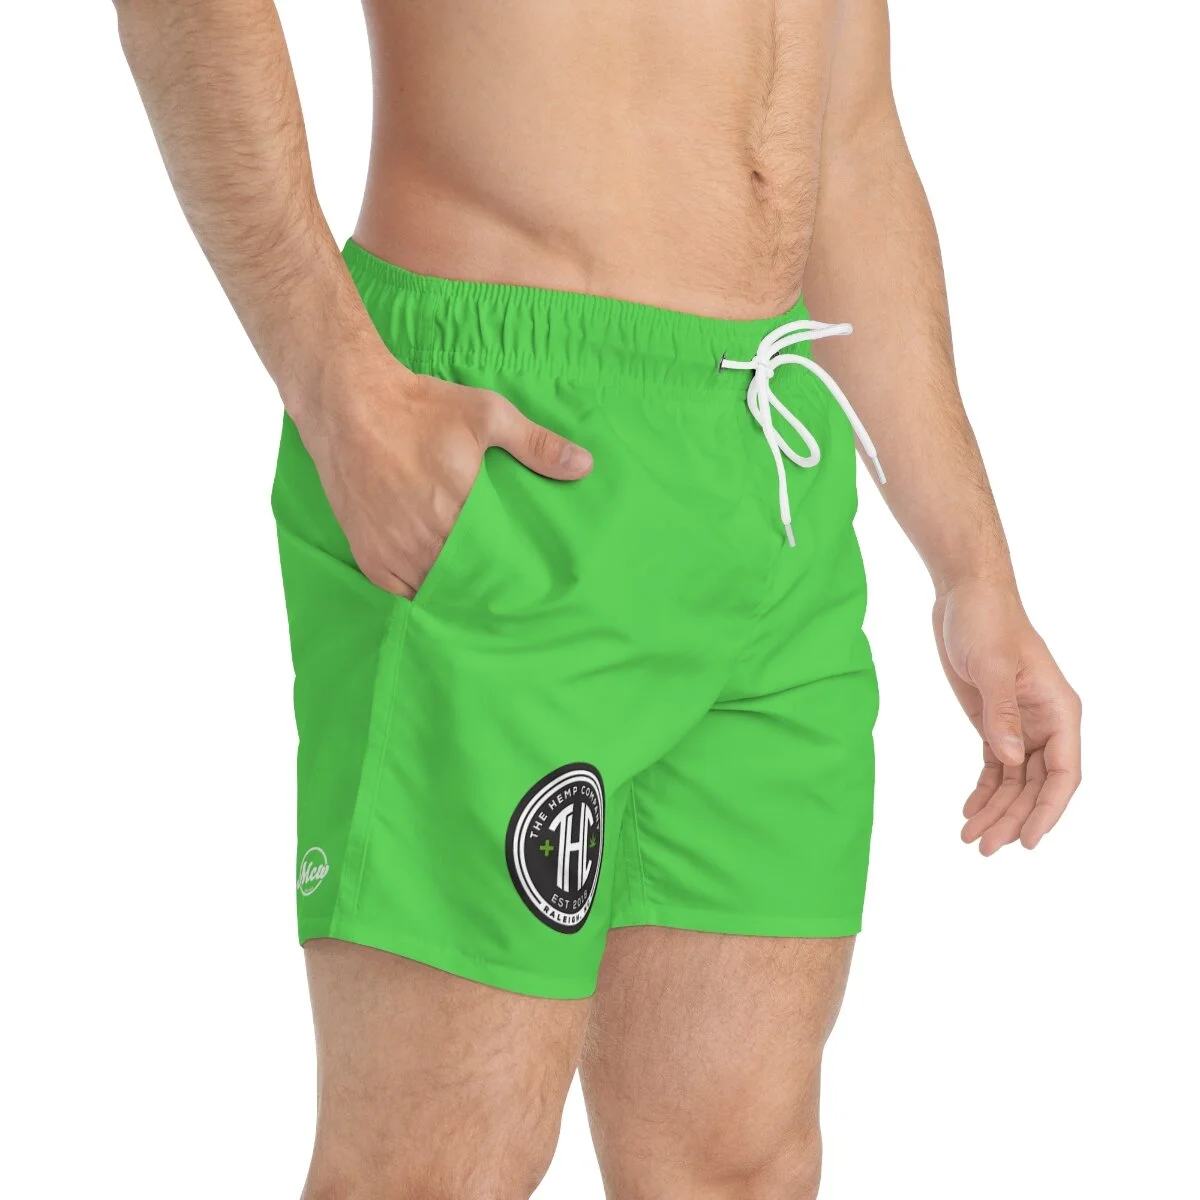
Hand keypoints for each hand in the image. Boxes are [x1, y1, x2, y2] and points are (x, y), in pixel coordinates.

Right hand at [294, 340, 592, 596]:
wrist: (348, 405)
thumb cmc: (420, 408)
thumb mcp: (487, 415)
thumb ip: (536, 445)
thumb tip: (585, 465)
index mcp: (460, 508)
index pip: (500, 562)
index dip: (515, 574)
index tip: (532, 581)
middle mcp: (426, 538)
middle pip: (469, 581)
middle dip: (488, 586)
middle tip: (511, 594)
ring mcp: (394, 550)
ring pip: (436, 591)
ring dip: (455, 591)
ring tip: (478, 593)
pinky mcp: (370, 556)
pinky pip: (402, 593)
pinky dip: (420, 593)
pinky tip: (439, 587)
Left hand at [933, 580, 1081, 853]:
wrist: (966, 597)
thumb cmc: (987, 623)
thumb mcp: (993, 666)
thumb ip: (1003, 713)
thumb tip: (1011, 759)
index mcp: (1060, 712)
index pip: (1062, 773)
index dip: (1047, 810)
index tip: (1027, 840)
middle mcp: (1046, 724)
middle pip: (1036, 785)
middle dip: (1012, 818)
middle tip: (983, 848)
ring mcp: (1020, 725)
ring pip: (1014, 781)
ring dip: (995, 810)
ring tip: (970, 838)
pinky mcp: (995, 722)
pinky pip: (995, 767)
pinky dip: (984, 790)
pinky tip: (969, 810)